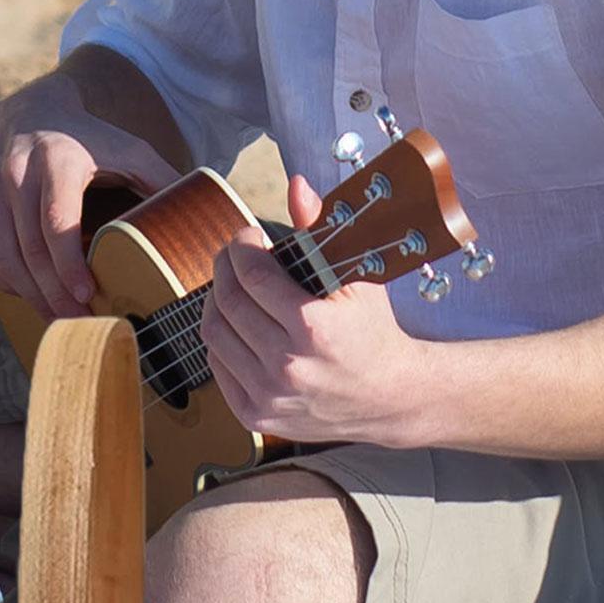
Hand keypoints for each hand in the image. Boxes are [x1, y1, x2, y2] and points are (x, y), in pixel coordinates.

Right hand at [0, 73, 179, 319]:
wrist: (29, 111)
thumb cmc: (87, 139)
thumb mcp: (129, 149)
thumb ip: (161, 180)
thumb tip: (199, 218)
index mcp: (57, 160)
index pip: (56, 224)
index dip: (68, 266)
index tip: (85, 297)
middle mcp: (14, 170)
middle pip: (29, 252)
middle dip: (53, 295)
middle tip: (77, 324)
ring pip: (4, 261)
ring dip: (31, 297)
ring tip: (57, 319)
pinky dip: (6, 282)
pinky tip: (30, 292)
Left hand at [201, 176, 432, 447]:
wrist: (389, 399)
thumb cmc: (373, 333)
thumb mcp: (358, 279)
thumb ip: (321, 232)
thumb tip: (296, 187)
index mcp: (313, 327)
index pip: (253, 275)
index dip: (242, 248)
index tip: (247, 237)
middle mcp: (286, 364)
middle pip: (228, 302)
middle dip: (224, 268)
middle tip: (233, 256)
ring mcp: (269, 394)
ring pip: (214, 334)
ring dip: (217, 301)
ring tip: (232, 287)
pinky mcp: (256, 415)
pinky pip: (217, 366)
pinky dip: (221, 339)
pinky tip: (236, 324)